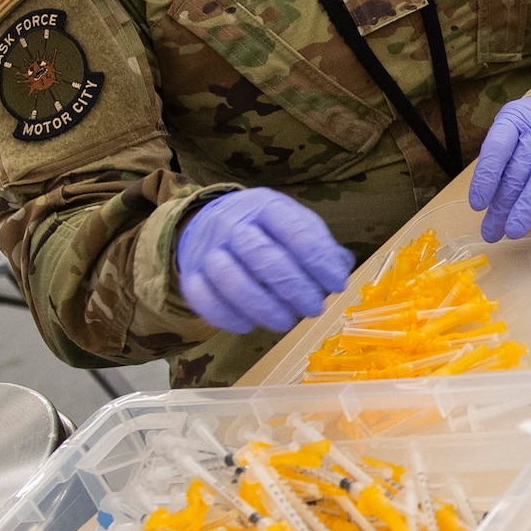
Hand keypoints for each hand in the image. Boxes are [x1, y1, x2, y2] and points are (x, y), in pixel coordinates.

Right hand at [177, 189, 352, 334]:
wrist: (210, 223)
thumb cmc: (265, 228)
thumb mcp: (294, 223)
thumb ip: (319, 244)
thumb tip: (341, 268)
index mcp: (265, 206)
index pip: (294, 230)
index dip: (318, 260)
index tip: (336, 284)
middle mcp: (231, 224)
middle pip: (262, 256)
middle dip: (294, 287)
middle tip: (314, 308)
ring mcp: (207, 250)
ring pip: (230, 280)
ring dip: (263, 307)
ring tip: (286, 321)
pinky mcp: (190, 275)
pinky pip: (203, 299)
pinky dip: (228, 317)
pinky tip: (250, 325)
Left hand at [467, 96, 530, 241]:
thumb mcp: (513, 131)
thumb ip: (500, 160)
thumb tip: (485, 201)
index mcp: (515, 122)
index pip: (497, 148)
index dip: (486, 177)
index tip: (477, 205)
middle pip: (518, 170)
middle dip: (503, 204)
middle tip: (492, 231)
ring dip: (529, 204)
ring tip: (515, 229)